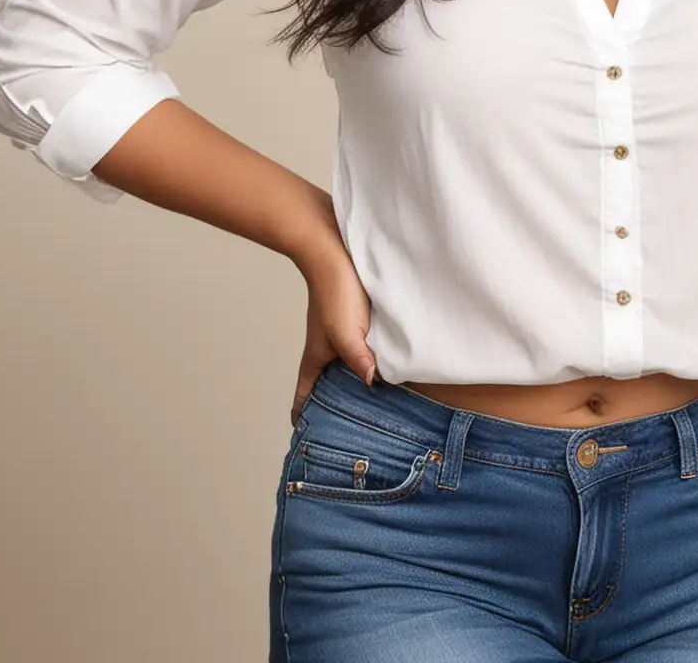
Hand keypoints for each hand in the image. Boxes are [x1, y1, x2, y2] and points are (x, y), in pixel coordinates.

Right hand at [290, 246, 377, 426]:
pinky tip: (393, 376)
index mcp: (316, 361)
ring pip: (348, 377)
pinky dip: (373, 369)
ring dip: (359, 392)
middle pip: (327, 394)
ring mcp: (343, 343)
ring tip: (380, 415)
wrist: (337, 251)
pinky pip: (365, 358)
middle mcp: (328, 356)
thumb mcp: (345, 329)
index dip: (304, 423)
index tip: (312, 446)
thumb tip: (371, 383)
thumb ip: (357, 358)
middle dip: (336, 415)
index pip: (303, 400)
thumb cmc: (333, 290)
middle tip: (356, 441)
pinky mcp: (359, 331)